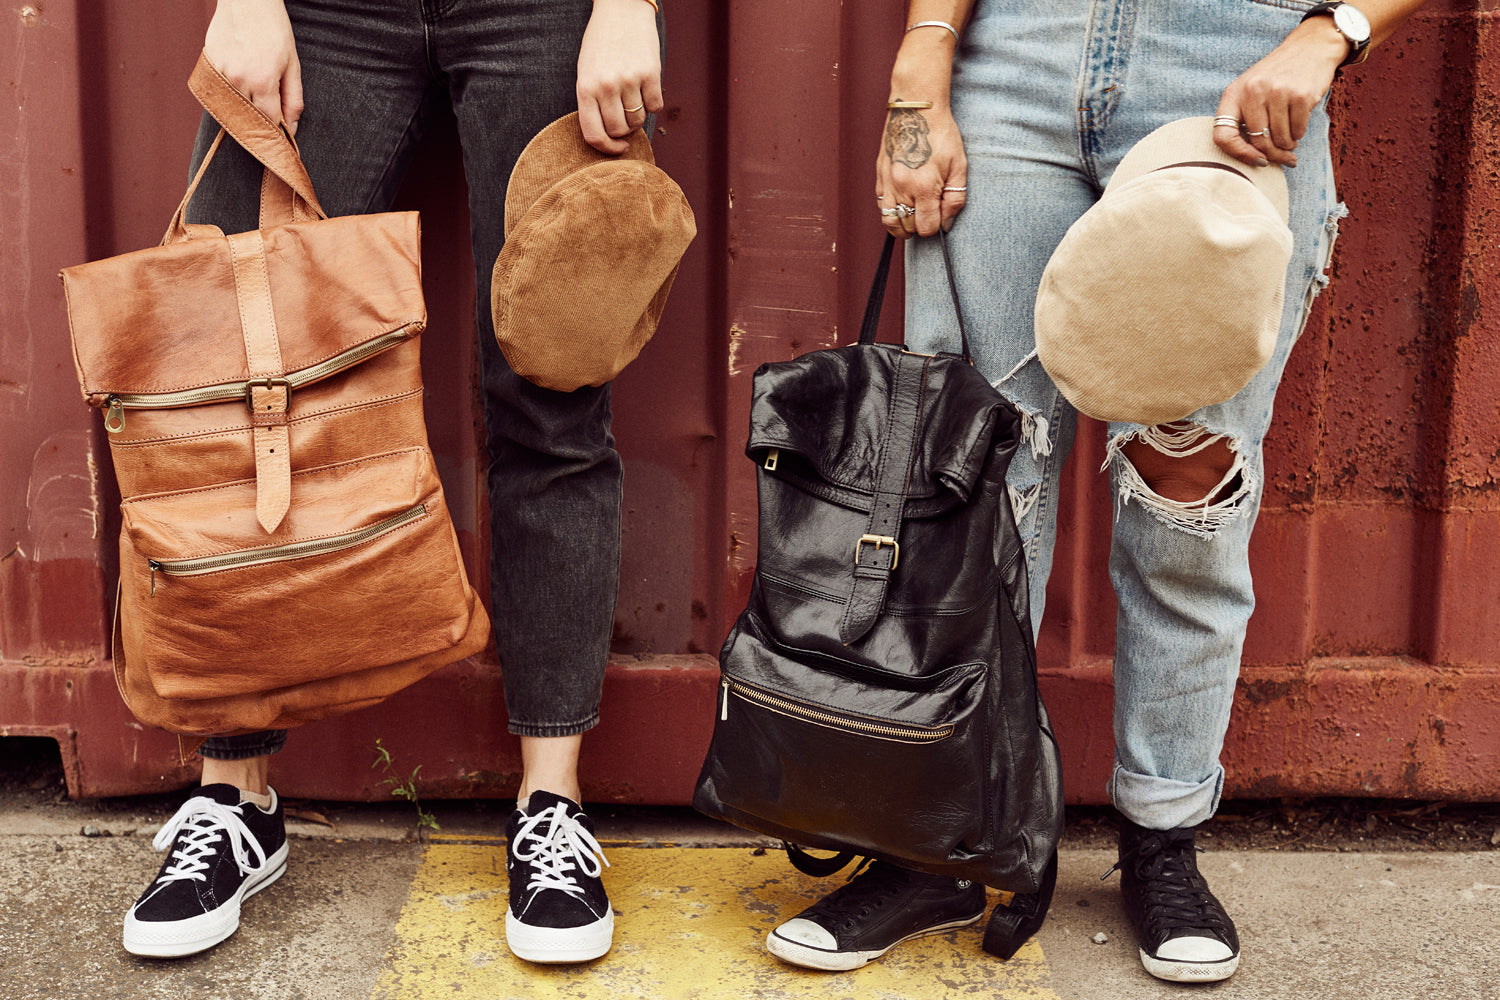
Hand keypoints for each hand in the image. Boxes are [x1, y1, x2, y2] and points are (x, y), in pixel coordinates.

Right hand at [204, 0, 301, 132]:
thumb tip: (292, 128)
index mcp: (263, 82)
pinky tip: (238, 86)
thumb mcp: (292, 64)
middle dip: (259, 127)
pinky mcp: (208, 66)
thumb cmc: (274, 29)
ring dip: (243, 112)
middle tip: (267, 126)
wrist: (246, 0)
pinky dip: (228, 97)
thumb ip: (293, 99)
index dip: (277, 133)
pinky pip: (218, 93)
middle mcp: (238, 80)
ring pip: (231, 109)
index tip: (281, 139)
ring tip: (253, 101)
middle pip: (249, 120)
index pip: (269, 123)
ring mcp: (220, 73)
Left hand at [576, 0, 661, 154]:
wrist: (621, 9)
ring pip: (638, 120)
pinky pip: (656, 106)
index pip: (594, 134)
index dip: (607, 148)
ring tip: (635, 97)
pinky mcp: (651, 73)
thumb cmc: (602, 43)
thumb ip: (593, 102)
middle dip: (625, 129)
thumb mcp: (586, 71)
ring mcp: (629, 80)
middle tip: (626, 115)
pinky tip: (646, 88)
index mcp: (585, 88)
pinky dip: (653, 103)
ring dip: (639, 115)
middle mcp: (606, 86)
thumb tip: (610, 135)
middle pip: (619, 130)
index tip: (618, 147)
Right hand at [875, 105, 967, 239]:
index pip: (926, 227)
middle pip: (908, 227)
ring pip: (889, 222)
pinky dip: (891, 211)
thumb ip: (955, 199)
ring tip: (913, 218)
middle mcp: (902, 188)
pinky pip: (880, 206)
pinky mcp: (879, 176)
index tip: (940, 216)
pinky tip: (903, 204)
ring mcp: (887, 183)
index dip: (936, 227)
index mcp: (924, 187)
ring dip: (902, 225)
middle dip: (920, 225)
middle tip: (930, 213)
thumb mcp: (958, 166)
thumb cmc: (940, 134)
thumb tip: (946, 223)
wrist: (917, 108)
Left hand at [1213, 17, 1346, 167]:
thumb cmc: (1276, 76)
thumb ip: (1244, 118)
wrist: (1310, 47)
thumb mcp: (1250, 89)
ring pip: (1280, 139)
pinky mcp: (1300, 95)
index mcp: (1233, 93)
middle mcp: (1252, 91)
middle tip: (1283, 158)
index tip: (1256, 160)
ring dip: (1288, 145)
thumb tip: (1253, 157)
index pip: (1223, 136)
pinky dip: (1299, 134)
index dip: (1238, 154)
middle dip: (1273, 155)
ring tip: (1291, 140)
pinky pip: (1298, 130)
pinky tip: (1298, 127)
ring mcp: (1277, 92)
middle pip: (1257, 141)